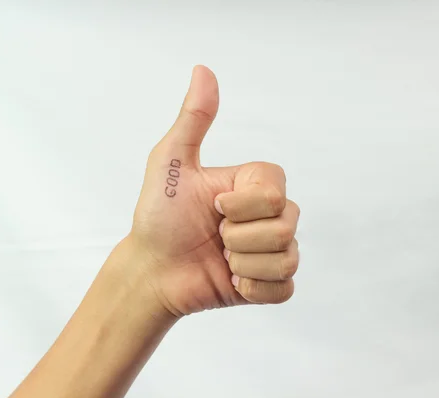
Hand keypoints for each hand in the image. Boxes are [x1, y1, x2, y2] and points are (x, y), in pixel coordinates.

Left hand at [129, 65, 299, 316]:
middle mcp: (267, 215)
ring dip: (244, 262)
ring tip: (220, 258)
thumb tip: (203, 69)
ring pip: (287, 256)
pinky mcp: (269, 283)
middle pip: (287, 223)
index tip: (214, 207)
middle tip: (214, 236)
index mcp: (251, 185)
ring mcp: (270, 250)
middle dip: (239, 235)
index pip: (276, 187)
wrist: (152, 270)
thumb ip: (193, 120)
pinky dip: (254, 287)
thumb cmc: (158, 216)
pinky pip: (284, 288)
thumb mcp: (171, 163)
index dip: (245, 203)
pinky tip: (231, 280)